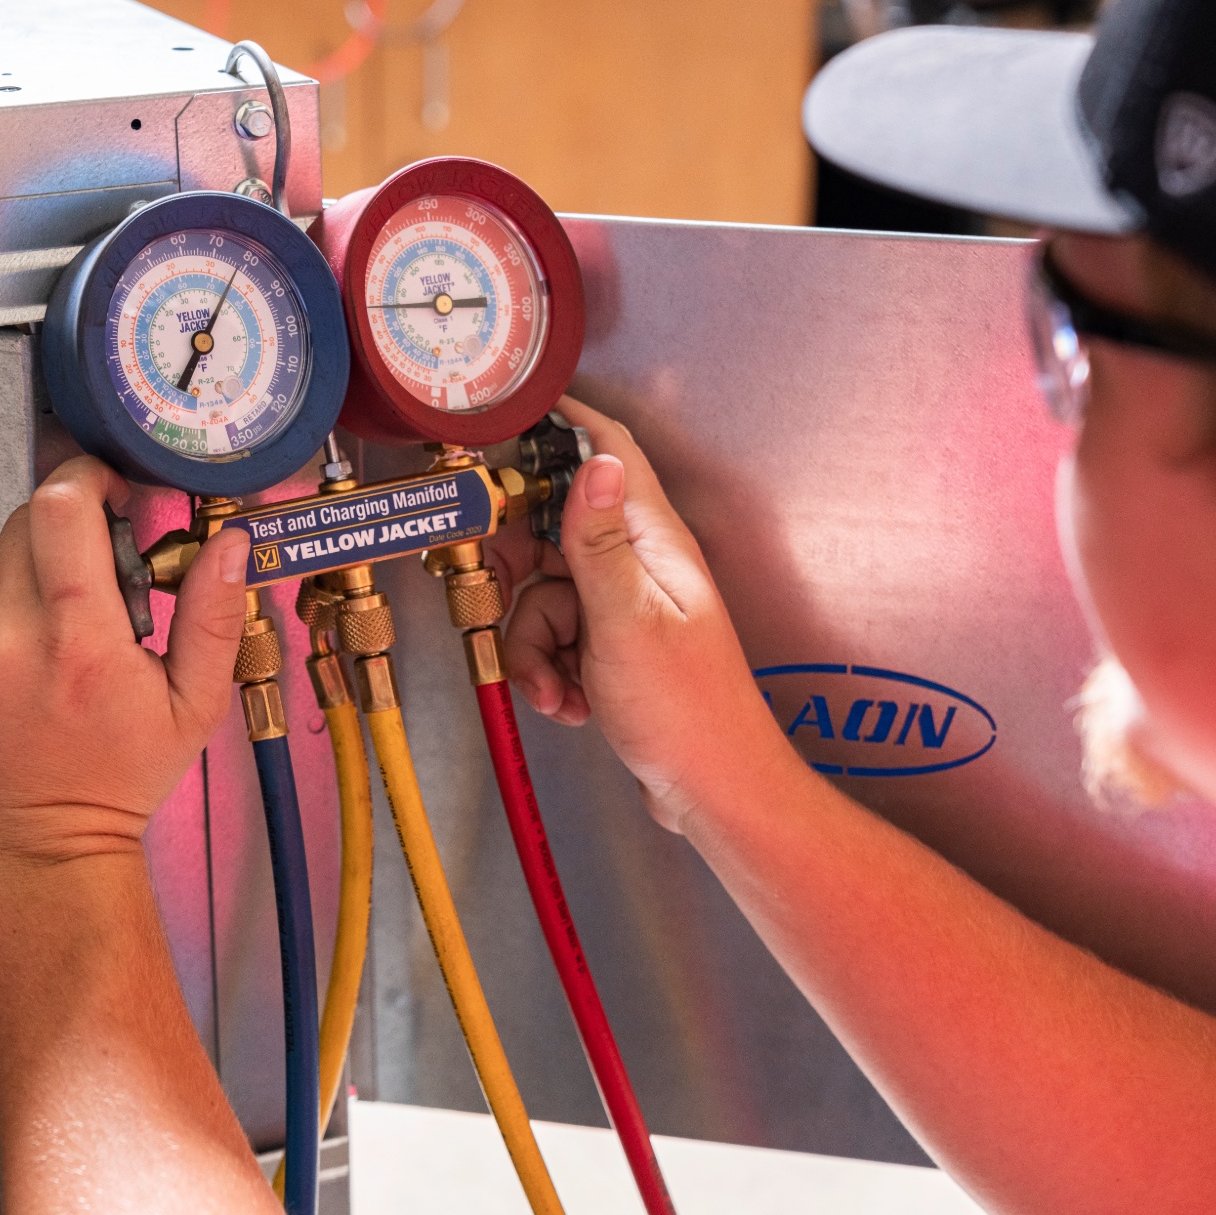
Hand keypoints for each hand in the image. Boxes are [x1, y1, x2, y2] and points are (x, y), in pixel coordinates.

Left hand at [0, 456, 251, 874]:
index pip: (62, 507)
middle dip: (67, 532)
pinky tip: (22, 679)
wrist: (39, 853)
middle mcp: (7, 638)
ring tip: (60, 651)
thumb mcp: (192, 705)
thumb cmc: (117, 783)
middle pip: (26, 525)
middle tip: (99, 582)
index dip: (87, 481)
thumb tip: (228, 545)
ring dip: (32, 588)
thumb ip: (211, 616)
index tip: (108, 492)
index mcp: (79, 638)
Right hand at [503, 397, 786, 832]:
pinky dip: (551, 668)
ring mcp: (627, 603)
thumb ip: (600, 540)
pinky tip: (569, 699)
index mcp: (653, 540)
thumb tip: (595, 458)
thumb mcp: (626, 621)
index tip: (504, 428)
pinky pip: (558, 635)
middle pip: (554, 529)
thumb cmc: (687, 713)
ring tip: (557, 685)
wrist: (712, 790)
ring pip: (546, 592)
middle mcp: (641, 561)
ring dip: (536, 643)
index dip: (557, 425)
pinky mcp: (614, 642)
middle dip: (520, 573)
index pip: (607, 449)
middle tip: (507, 603)